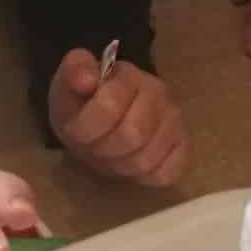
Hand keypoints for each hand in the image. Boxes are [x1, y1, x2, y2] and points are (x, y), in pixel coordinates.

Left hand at [49, 49, 188, 185]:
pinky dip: (144, 177)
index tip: (75, 132)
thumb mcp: (67, 86)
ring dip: (120, 165)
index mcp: (128, 75)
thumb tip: (87, 80)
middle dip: (103, 149)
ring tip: (111, 155)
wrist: (102, 116)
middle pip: (132, 135)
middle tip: (94, 147)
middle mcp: (158, 93)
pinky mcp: (183, 146)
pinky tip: (132, 164)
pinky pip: (167, 173)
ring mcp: (174, 120)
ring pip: (147, 158)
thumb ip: (73, 74)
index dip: (85, 128)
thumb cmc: (83, 104)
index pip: (109, 105)